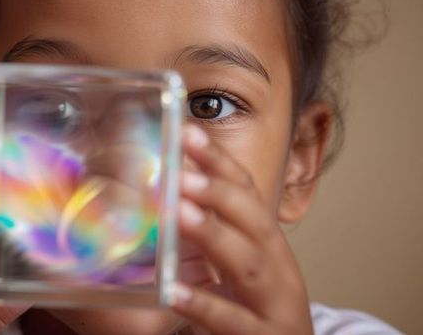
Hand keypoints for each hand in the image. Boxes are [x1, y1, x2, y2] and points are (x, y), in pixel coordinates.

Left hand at [172, 124, 312, 334]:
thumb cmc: (259, 305)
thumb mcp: (243, 261)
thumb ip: (215, 230)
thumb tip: (171, 192)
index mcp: (268, 242)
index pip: (246, 193)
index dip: (219, 162)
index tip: (187, 132)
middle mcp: (277, 265)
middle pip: (253, 220)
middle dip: (219, 192)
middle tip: (180, 173)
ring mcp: (275, 303)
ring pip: (248, 264)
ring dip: (214, 235)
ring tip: (179, 213)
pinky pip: (232, 321)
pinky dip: (205, 304)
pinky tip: (173, 292)